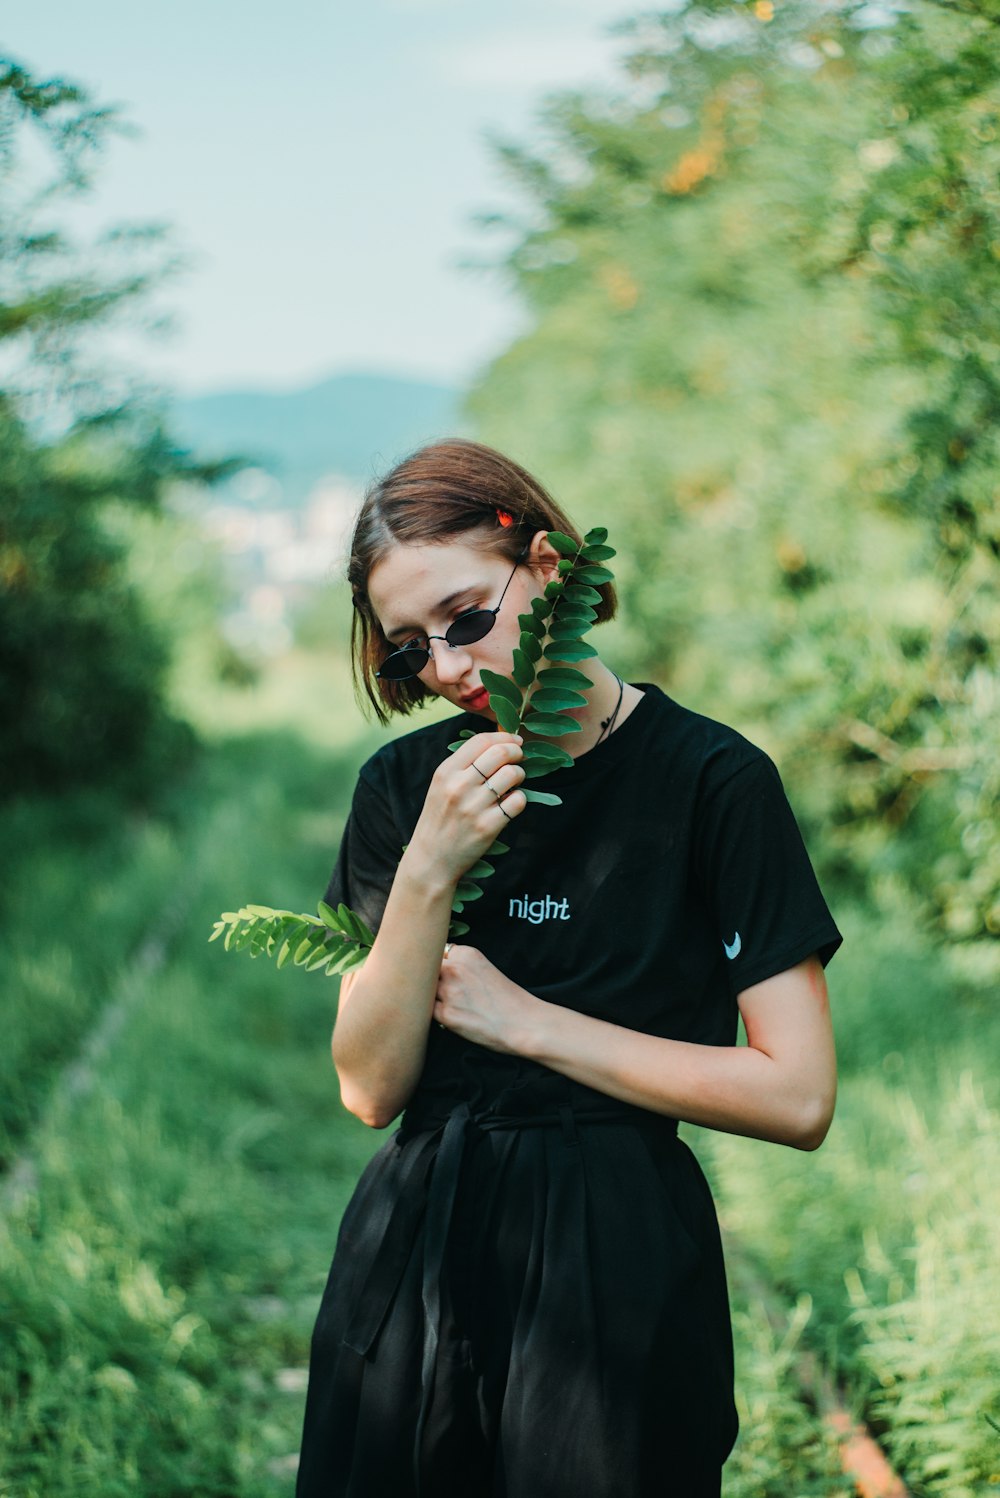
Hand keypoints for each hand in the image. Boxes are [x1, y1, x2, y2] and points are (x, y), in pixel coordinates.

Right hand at [409, 732, 526, 887]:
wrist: (431, 859)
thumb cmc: (439, 818)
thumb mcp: (441, 785)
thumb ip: (465, 764)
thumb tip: (501, 743)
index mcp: (445, 772)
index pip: (481, 740)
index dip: (503, 736)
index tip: (515, 740)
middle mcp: (459, 786)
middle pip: (500, 753)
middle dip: (517, 752)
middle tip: (520, 757)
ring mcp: (474, 807)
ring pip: (513, 774)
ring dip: (519, 775)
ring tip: (513, 782)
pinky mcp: (488, 827)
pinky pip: (518, 801)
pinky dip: (520, 799)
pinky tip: (510, 802)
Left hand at [434, 944, 540, 1054]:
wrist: (524, 1024)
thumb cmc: (508, 999)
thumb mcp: (485, 969)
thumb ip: (461, 965)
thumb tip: (435, 971)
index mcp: (467, 954)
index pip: (435, 952)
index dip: (438, 965)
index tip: (446, 975)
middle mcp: (455, 968)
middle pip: (425, 969)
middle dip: (430, 980)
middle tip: (447, 993)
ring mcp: (448, 991)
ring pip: (424, 991)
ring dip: (431, 998)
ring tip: (453, 1005)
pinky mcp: (446, 1014)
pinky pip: (427, 1011)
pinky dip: (436, 1015)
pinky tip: (452, 1017)